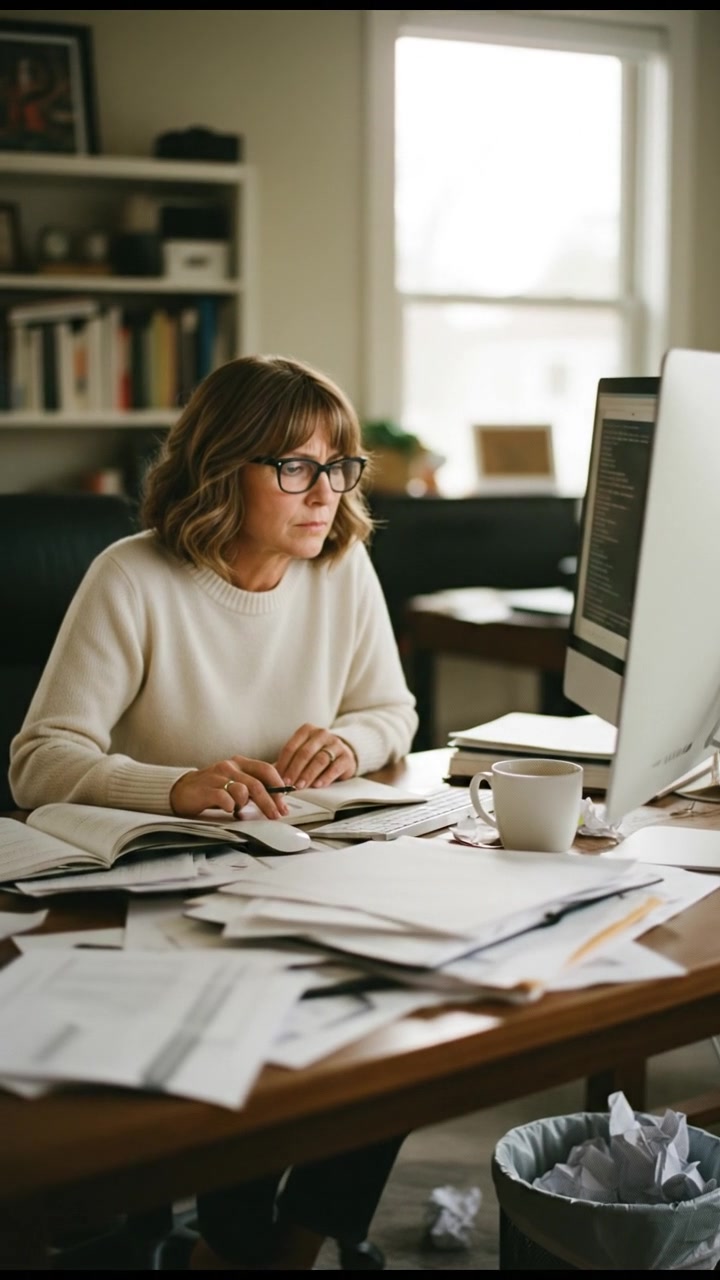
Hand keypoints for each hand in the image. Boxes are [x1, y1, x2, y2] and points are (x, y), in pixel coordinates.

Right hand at [170, 756, 291, 819]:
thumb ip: (254, 785)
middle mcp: (230, 766)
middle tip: (276, 815)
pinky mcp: (206, 789)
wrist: (183, 790)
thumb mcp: (236, 782)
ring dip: (245, 804)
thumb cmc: (213, 788)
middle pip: (257, 784)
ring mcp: (217, 776)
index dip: (279, 785)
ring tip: (239, 809)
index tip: (284, 802)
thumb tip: (280, 794)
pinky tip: (228, 809)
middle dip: (270, 802)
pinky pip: (224, 798)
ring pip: (242, 791)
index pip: (266, 769)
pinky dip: (230, 806)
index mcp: (240, 763)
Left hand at [274, 725, 356, 788]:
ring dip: (308, 775)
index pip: (291, 747)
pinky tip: (318, 785)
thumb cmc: (317, 754)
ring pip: (319, 760)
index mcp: (307, 731)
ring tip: (301, 786)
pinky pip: (335, 767)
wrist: (343, 752)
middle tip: (288, 784)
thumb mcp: (303, 753)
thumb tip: (271, 778)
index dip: (284, 764)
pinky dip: (325, 777)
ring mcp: (335, 744)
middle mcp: (321, 734)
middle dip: (295, 770)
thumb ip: (289, 762)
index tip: (279, 778)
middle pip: (305, 753)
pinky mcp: (346, 756)